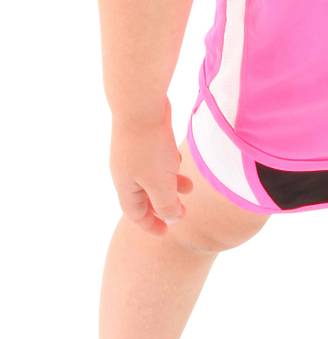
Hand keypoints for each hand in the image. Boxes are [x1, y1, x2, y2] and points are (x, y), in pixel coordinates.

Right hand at [109, 115, 193, 236]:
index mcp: (126, 186)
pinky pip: (156, 158)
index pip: (135, 213)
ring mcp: (133, 153)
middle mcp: (126, 171)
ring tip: (189, 188)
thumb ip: (166, 204)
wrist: (141, 106)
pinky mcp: (144, 137)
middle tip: (183, 212)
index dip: (151, 224)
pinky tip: (179, 161)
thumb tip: (173, 219)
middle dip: (163, 205)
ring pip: (152, 175)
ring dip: (170, 184)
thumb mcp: (160, 183)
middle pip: (143, 196)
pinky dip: (168, 164)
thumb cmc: (150, 148)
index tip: (166, 233)